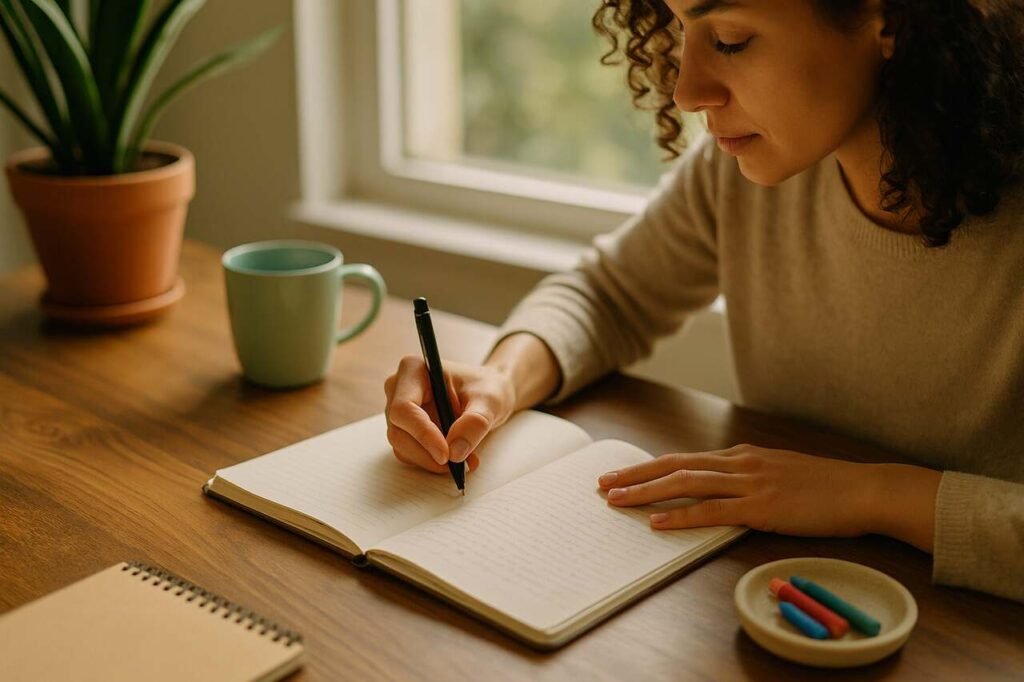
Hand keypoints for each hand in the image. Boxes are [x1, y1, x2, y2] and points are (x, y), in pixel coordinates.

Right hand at [383, 355, 515, 473]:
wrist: (489, 394)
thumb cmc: (488, 388)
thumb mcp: (490, 401)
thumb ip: (474, 423)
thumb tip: (455, 451)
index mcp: (413, 369)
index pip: (404, 408)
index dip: (422, 434)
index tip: (446, 455)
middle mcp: (399, 388)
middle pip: (399, 431)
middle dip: (427, 453)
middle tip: (459, 465)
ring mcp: (399, 410)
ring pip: (402, 446)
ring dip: (431, 460)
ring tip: (466, 461)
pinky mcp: (405, 428)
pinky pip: (409, 453)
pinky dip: (431, 461)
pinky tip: (457, 459)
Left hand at [598, 444, 889, 538]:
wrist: (862, 489)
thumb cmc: (823, 487)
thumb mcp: (777, 473)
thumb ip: (745, 478)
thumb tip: (718, 489)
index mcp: (740, 456)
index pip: (684, 460)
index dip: (649, 468)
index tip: (622, 474)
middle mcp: (739, 463)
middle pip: (674, 465)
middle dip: (635, 475)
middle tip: (603, 484)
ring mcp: (749, 483)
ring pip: (685, 484)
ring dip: (646, 493)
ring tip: (617, 501)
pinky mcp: (761, 506)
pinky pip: (712, 511)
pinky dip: (681, 516)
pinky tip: (658, 523)